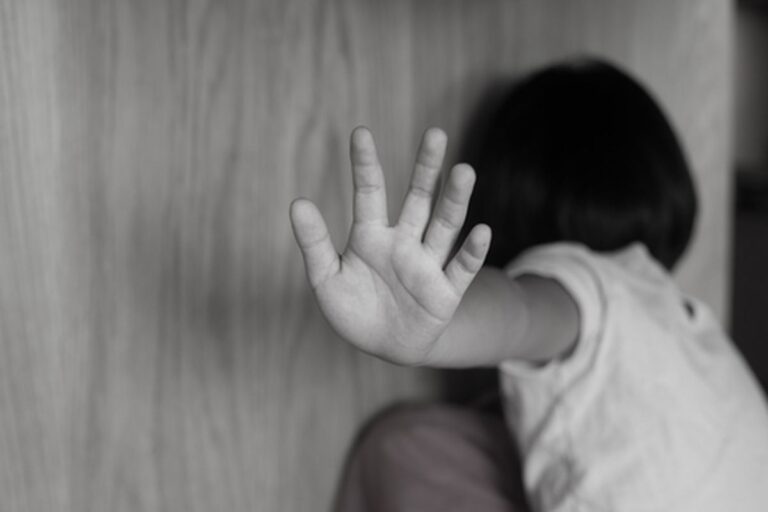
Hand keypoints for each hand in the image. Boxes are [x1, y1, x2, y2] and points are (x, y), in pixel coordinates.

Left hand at [289, 127, 490, 364]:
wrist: (384, 347)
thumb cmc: (353, 309)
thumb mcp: (326, 278)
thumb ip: (315, 243)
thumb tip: (297, 202)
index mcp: (370, 236)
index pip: (370, 193)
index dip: (365, 164)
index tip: (360, 132)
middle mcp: (403, 243)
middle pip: (418, 199)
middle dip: (426, 169)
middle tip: (435, 134)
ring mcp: (427, 265)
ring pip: (444, 226)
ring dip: (454, 200)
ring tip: (464, 170)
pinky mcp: (446, 292)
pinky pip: (461, 269)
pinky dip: (471, 252)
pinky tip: (481, 231)